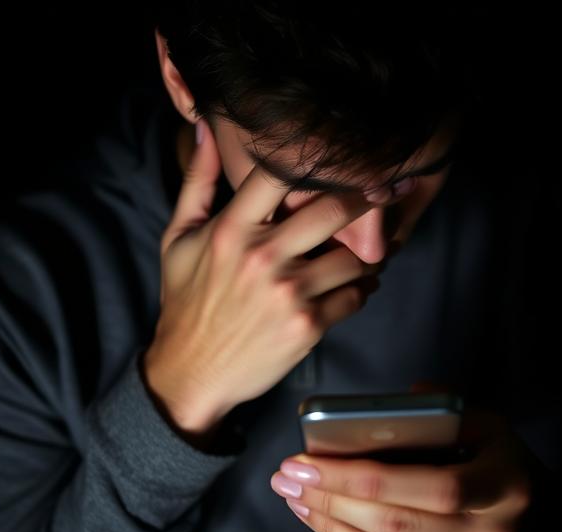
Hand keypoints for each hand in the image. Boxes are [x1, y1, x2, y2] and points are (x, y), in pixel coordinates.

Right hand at [143, 119, 409, 432]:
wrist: (191, 372)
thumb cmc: (185, 301)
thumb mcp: (177, 238)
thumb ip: (196, 182)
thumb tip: (205, 128)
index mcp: (231, 229)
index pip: (278, 175)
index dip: (315, 160)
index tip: (341, 157)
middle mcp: (262, 257)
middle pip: (332, 210)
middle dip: (365, 198)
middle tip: (384, 191)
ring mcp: (288, 292)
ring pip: (353, 257)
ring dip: (366, 255)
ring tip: (368, 251)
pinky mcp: (308, 325)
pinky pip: (354, 296)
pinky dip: (361, 289)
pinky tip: (356, 285)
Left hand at [269, 383, 561, 531]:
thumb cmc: (512, 473)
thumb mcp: (496, 431)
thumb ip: (451, 409)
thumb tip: (400, 398)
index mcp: (501, 487)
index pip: (423, 486)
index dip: (358, 475)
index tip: (307, 458)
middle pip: (393, 521)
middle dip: (329, 497)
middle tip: (285, 476)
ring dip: (328, 518)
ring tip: (292, 493)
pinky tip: (320, 518)